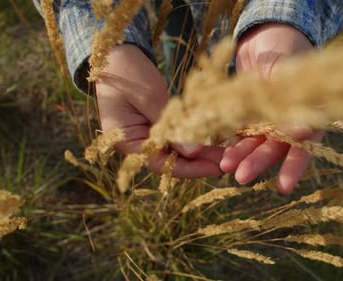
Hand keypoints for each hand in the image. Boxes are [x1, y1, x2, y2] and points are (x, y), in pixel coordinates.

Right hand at [95, 44, 222, 177]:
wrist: (117, 53)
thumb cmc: (127, 72)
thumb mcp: (150, 98)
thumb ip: (170, 126)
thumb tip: (194, 152)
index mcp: (125, 141)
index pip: (159, 164)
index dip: (188, 169)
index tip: (213, 169)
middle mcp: (135, 143)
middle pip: (169, 160)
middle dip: (198, 162)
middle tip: (226, 161)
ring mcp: (146, 134)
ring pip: (174, 150)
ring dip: (198, 151)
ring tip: (225, 151)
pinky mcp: (156, 124)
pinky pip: (175, 136)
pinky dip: (192, 137)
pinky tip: (213, 137)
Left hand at [220, 24, 322, 193]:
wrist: (268, 36)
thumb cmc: (287, 48)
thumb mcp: (290, 69)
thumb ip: (293, 99)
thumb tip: (303, 133)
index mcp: (308, 113)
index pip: (306, 145)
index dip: (294, 165)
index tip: (284, 185)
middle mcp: (289, 122)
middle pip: (276, 148)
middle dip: (259, 162)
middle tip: (242, 176)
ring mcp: (267, 120)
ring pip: (256, 143)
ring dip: (241, 155)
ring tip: (226, 167)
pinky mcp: (248, 114)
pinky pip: (239, 131)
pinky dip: (230, 141)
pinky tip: (219, 151)